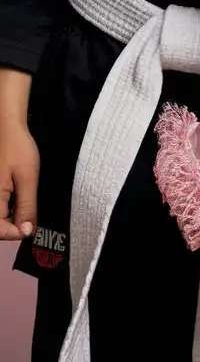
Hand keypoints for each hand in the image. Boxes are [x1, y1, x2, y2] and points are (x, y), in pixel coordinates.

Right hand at [0, 119, 38, 240]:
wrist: (7, 127)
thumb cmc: (18, 149)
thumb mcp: (27, 177)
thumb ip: (27, 206)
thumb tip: (26, 233)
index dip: (15, 234)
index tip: (30, 227)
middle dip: (14, 225)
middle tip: (30, 217)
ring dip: (12, 216)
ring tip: (25, 205)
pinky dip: (9, 207)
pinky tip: (19, 197)